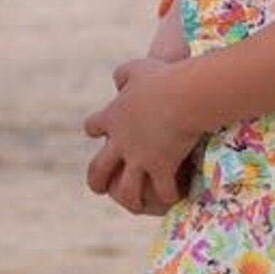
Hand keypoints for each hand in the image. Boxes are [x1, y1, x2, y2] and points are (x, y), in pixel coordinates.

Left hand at [84, 58, 195, 213]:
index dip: (96, 130)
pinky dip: (168, 196)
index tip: (101, 132)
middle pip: (97, 169)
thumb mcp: (136, 69)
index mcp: (113, 117)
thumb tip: (118, 81)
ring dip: (131, 199)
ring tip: (137, 205)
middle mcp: (121, 143)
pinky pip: (161, 190)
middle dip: (97, 181)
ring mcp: (140, 158)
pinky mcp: (161, 167)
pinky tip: (175, 197)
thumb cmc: (162, 78)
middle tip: (102, 188)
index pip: (93, 126)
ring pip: (126, 190)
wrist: (182, 97)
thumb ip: (124, 75)